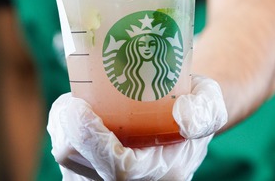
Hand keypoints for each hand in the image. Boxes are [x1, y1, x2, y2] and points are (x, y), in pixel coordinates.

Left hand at [47, 75, 226, 180]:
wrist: (185, 118)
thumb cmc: (195, 106)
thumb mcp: (211, 102)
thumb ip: (203, 111)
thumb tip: (184, 117)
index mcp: (164, 172)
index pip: (118, 169)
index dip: (92, 140)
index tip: (78, 107)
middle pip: (81, 167)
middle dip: (68, 132)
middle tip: (73, 100)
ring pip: (68, 163)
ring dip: (63, 130)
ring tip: (76, 103)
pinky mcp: (92, 174)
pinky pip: (66, 157)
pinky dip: (63, 131)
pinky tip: (75, 112)